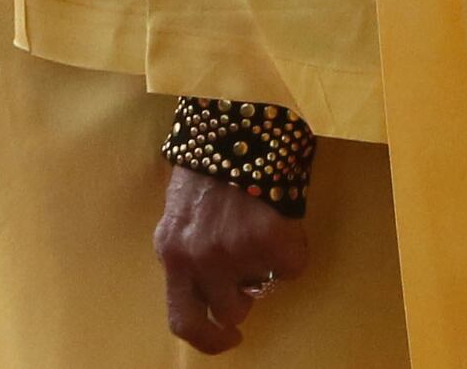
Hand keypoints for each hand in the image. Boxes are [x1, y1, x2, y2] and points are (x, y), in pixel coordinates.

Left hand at [155, 166, 306, 355]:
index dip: (209, 340)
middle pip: (229, 309)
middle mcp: (199, 258)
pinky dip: (294, 250)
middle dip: (244, 292)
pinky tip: (284, 222)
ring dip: (266, 267)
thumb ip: (190, 252)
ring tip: (262, 231)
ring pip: (262, 288)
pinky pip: (293, 266)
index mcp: (173, 253)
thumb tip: (214, 286)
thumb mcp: (182, 216)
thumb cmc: (209, 167)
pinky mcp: (269, 238)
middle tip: (250, 263)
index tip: (229, 338)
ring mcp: (234, 250)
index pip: (183, 320)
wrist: (237, 126)